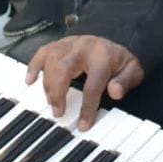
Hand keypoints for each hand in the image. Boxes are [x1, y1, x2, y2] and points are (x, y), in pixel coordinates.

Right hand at [26, 36, 143, 130]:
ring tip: (51, 102)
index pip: (92, 84)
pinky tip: (30, 80)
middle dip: (58, 92)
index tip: (82, 125)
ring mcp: (69, 43)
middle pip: (64, 68)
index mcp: (102, 56)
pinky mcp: (60, 44)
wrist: (118, 37)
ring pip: (51, 60)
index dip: (87, 107)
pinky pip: (42, 52)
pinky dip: (33, 66)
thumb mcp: (132, 70)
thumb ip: (125, 81)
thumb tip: (115, 92)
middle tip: (58, 112)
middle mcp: (83, 47)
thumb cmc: (121, 59)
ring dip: (47, 83)